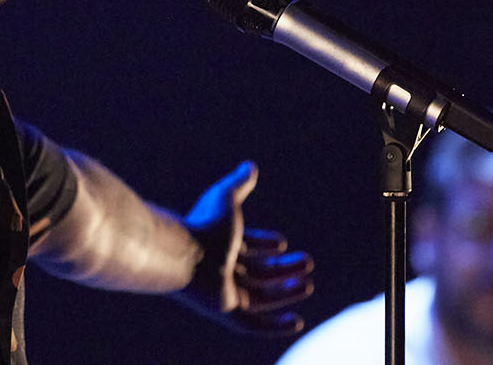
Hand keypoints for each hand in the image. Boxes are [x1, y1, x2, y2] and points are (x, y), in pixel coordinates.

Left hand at [177, 161, 313, 334]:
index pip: (248, 247)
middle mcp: (222, 269)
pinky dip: (275, 327)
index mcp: (221, 244)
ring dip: (285, 293)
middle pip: (259, 273)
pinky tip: (296, 322)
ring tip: (307, 284)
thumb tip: (250, 165)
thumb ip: (239, 184)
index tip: (283, 242)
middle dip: (283, 270)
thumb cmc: (205, 225)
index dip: (265, 244)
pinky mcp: (225, 312)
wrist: (185, 253)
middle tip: (307, 263)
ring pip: (261, 297)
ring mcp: (224, 292)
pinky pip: (254, 325)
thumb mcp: (227, 198)